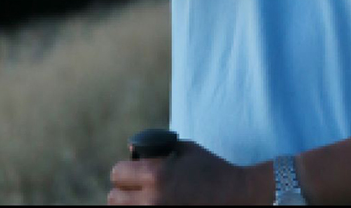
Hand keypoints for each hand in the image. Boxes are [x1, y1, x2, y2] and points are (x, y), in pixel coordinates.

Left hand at [108, 141, 256, 205]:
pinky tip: (153, 206)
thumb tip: (130, 151)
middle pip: (114, 198)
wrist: (236, 197)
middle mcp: (152, 200)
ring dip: (130, 205)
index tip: (129, 172)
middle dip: (123, 190)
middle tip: (134, 188)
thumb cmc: (211, 169)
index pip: (117, 173)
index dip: (123, 170)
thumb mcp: (185, 150)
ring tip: (143, 199)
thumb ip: (156, 148)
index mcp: (156, 175)